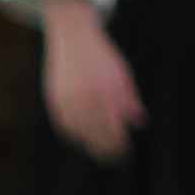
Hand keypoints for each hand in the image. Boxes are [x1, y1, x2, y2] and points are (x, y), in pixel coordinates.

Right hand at [42, 0, 143, 162]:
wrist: (73, 38)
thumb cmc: (102, 57)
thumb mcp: (122, 75)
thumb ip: (130, 99)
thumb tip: (140, 123)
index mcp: (107, 93)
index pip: (114, 129)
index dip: (119, 144)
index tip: (124, 151)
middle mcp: (87, 98)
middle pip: (97, 135)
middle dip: (106, 149)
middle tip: (113, 157)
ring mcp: (68, 100)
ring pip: (79, 133)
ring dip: (90, 144)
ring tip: (99, 149)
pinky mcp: (55, 100)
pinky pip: (65, 125)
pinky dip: (74, 134)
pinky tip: (82, 137)